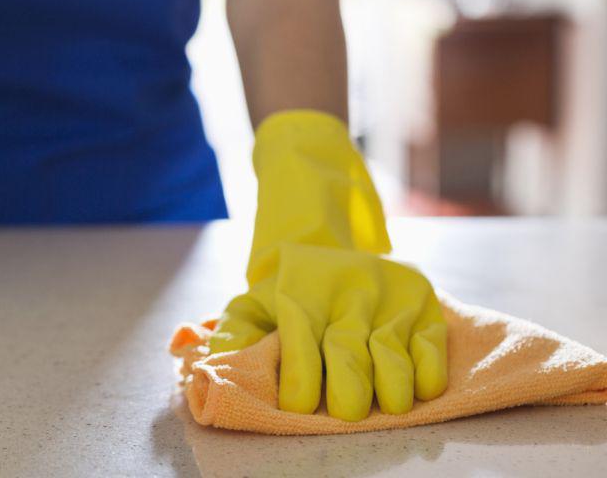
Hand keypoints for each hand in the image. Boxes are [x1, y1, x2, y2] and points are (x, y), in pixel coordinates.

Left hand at [209, 245, 446, 420]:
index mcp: (302, 295)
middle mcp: (346, 292)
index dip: (300, 382)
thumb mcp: (252, 303)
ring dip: (391, 388)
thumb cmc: (286, 290)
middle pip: (348, 352)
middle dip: (348, 392)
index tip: (298, 408)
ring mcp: (387, 296)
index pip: (301, 344)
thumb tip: (222, 363)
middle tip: (347, 413)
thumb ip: (235, 333)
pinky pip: (431, 343)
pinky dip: (428, 372)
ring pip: (392, 352)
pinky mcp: (422, 303)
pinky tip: (417, 389)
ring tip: (386, 407)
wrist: (323, 240)